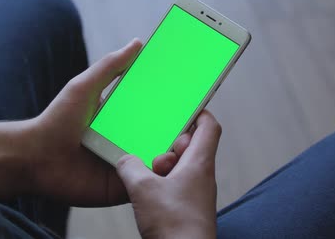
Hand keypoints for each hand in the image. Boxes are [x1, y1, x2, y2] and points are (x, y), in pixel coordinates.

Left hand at [31, 39, 191, 205]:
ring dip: (175, 152)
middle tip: (200, 122)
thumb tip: (138, 42)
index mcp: (123, 117)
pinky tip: (171, 165)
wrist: (35, 158)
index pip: (156, 108)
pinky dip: (160, 176)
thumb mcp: (85, 87)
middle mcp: (128, 139)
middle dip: (182, 130)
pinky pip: (147, 182)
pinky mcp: (123, 186)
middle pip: (163, 134)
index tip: (196, 92)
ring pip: (160, 159)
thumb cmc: (57, 120)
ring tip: (190, 143)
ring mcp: (128, 163)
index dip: (175, 102)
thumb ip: (110, 66)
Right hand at [116, 110, 220, 238]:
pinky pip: (175, 185)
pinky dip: (161, 184)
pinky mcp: (187, 208)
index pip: (209, 127)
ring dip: (162, 167)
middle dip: (169, 145)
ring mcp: (195, 193)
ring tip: (145, 176)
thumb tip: (125, 160)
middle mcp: (201, 176)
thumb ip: (130, 167)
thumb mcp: (142, 188)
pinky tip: (145, 194)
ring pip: (180, 167)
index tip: (183, 107)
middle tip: (153, 153)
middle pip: (190, 146)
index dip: (198, 113)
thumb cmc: (175, 226)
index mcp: (199, 163)